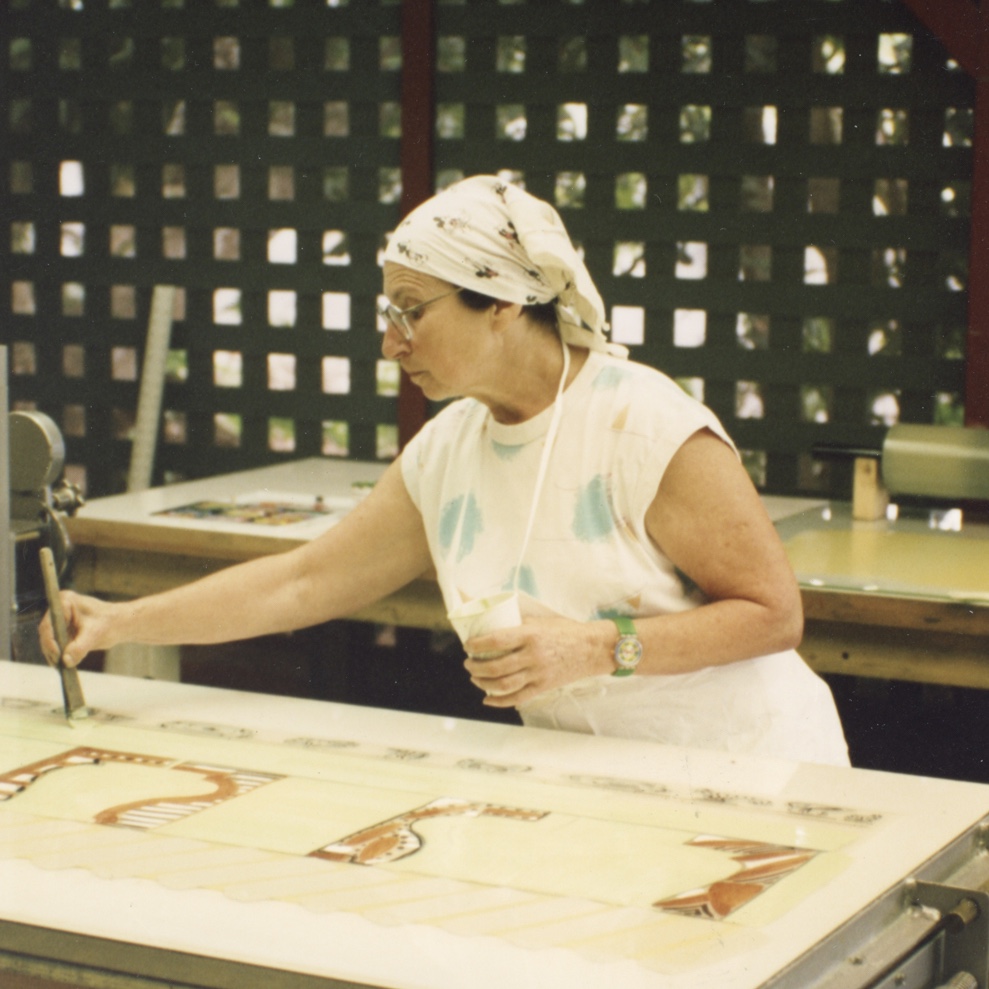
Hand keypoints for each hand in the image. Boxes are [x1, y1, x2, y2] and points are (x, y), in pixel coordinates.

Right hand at [38, 591, 116, 668]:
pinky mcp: (63, 631)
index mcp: (65, 601)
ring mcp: (60, 621)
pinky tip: (65, 665)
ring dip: (54, 655)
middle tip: (59, 665)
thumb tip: (66, 661)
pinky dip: (59, 655)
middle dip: (52, 650)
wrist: (121, 624)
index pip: (49, 623)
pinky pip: (56, 645)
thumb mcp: (96, 633)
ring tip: (62, 667)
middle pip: (46, 633)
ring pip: (49, 641)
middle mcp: (59, 610)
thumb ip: (80, 647)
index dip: (50, 640)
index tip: (57, 655)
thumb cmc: (111, 622)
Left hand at [462, 616, 612, 707]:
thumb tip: (493, 623)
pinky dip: (499, 701)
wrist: (592, 649)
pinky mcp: (543, 687)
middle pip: (496, 666)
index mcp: (531, 635)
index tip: (468, 645)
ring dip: (483, 682)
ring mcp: (538, 674)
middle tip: (468, 662)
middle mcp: (533, 656)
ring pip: (503, 684)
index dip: (478, 645)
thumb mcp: (541, 621)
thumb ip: (518, 624)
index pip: (497, 641)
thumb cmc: (565, 631)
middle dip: (476, 666)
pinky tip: (487, 699)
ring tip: (475, 677)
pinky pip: (517, 698)